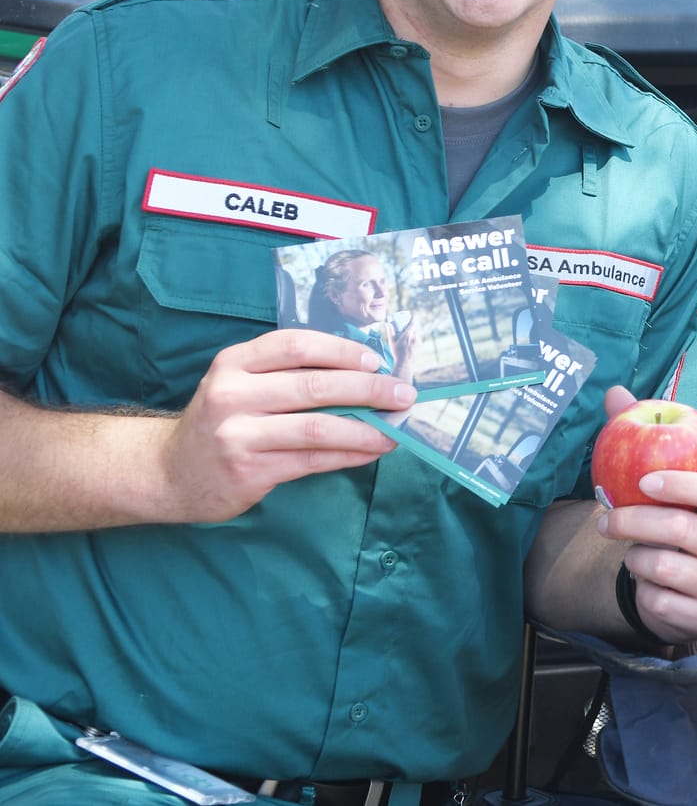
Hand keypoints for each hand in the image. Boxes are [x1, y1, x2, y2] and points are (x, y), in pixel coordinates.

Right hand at [157, 328, 412, 522]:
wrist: (169, 473)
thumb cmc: (223, 420)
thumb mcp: (241, 384)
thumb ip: (288, 373)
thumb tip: (365, 371)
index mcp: (234, 362)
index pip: (296, 344)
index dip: (342, 350)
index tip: (377, 361)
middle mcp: (232, 394)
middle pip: (315, 386)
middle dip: (369, 389)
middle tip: (404, 395)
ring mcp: (238, 434)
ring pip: (318, 428)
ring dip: (366, 430)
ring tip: (396, 431)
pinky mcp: (248, 470)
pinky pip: (311, 460)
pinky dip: (348, 455)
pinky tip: (371, 452)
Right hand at [387, 314, 417, 374]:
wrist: (404, 363)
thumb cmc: (397, 353)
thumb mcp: (392, 342)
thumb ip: (390, 332)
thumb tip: (387, 323)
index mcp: (408, 334)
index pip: (414, 323)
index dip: (414, 318)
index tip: (412, 316)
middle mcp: (415, 337)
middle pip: (417, 326)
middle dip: (414, 323)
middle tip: (410, 322)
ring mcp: (419, 341)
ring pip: (419, 332)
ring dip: (416, 329)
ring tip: (411, 329)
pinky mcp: (421, 345)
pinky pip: (419, 338)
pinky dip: (416, 335)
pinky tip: (413, 337)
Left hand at [598, 386, 696, 641]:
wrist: (681, 587)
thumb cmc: (670, 521)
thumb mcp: (658, 483)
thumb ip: (638, 435)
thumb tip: (615, 392)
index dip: (684, 485)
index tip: (645, 480)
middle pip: (682, 530)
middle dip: (634, 523)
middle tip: (603, 522)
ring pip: (665, 568)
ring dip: (635, 560)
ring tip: (633, 554)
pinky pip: (660, 603)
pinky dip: (642, 594)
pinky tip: (647, 587)